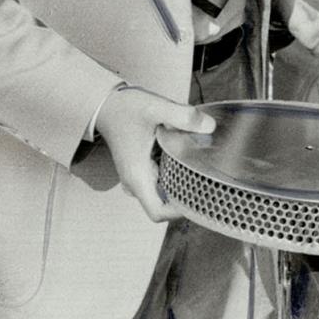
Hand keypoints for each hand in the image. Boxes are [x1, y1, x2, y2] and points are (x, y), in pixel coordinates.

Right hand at [95, 86, 214, 222]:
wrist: (106, 105)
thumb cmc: (126, 109)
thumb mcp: (156, 108)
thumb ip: (183, 116)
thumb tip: (209, 127)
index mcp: (137, 176)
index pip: (157, 212)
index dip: (179, 212)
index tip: (201, 195)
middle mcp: (137, 182)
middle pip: (165, 205)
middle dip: (189, 197)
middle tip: (211, 179)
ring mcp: (139, 176)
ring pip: (165, 192)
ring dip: (184, 184)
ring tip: (204, 167)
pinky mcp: (143, 168)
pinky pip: (163, 179)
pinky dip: (178, 173)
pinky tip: (191, 157)